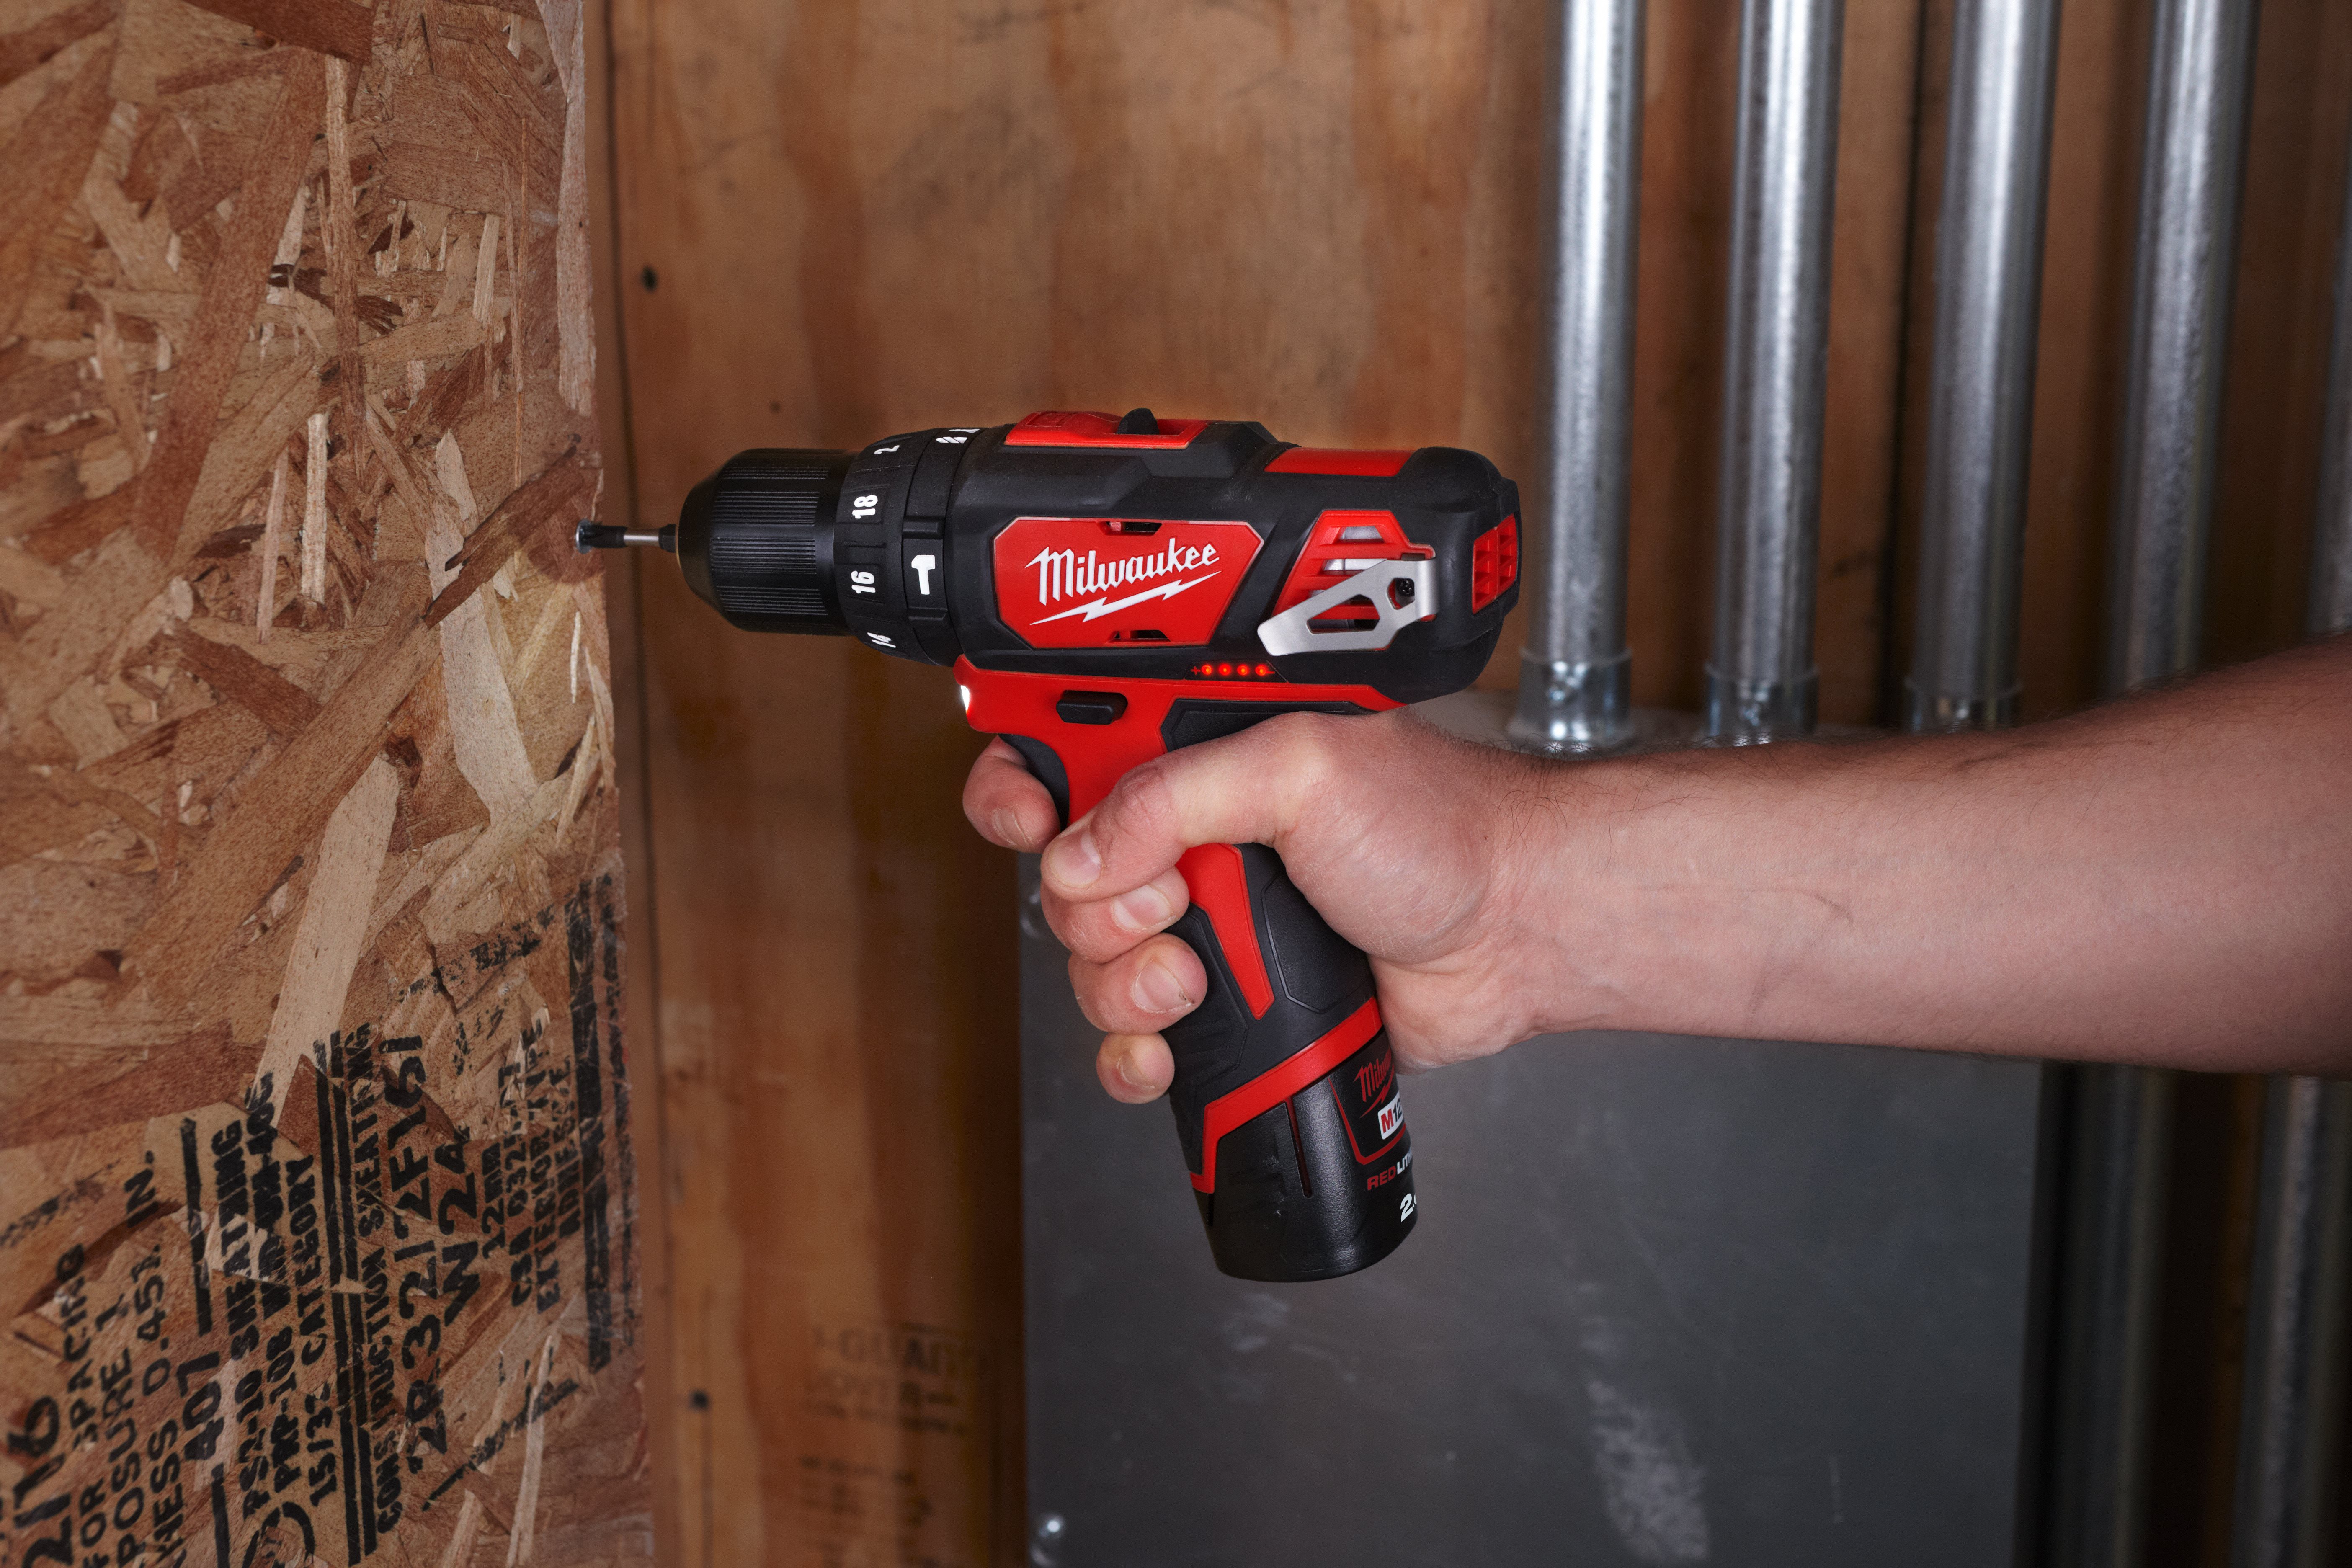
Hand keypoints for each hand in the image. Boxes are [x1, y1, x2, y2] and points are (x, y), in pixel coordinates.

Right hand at [962, 710, 1559, 1104]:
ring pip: (1091, 966)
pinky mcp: (1229, 1003)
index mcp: (1196, 752)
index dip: (1021, 789)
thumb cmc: (1438, 828)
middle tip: (1176, 906)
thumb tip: (1077, 850)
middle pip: (1060, 878)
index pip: (1060, 751)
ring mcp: (1206, 922)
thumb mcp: (1302, 769)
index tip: (1030, 822)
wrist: (1511, 933)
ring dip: (1124, 984)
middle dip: (1096, 908)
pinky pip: (1134, 1040)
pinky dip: (1135, 1054)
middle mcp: (1188, 834)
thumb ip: (1176, 794)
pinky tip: (1169, 1049)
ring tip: (1199, 977)